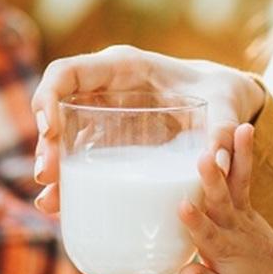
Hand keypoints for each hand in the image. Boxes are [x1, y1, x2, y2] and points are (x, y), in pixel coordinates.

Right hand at [31, 45, 264, 214]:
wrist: (226, 104)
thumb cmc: (222, 94)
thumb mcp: (225, 107)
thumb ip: (223, 129)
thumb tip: (218, 163)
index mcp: (125, 67)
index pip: (68, 71)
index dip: (48, 96)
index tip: (50, 131)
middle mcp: (107, 87)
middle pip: (57, 108)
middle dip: (46, 143)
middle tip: (48, 176)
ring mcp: (105, 113)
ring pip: (63, 136)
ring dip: (53, 167)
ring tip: (50, 201)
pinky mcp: (110, 139)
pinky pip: (80, 155)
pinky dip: (70, 180)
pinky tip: (61, 206)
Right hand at [174, 124, 272, 273]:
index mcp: (223, 250)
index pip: (207, 235)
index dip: (194, 221)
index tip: (182, 205)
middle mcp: (234, 226)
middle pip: (221, 201)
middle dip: (212, 180)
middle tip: (205, 158)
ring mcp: (242, 211)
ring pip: (237, 181)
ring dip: (238, 155)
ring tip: (240, 129)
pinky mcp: (245, 200)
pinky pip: (243, 174)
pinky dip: (243, 153)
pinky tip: (244, 128)